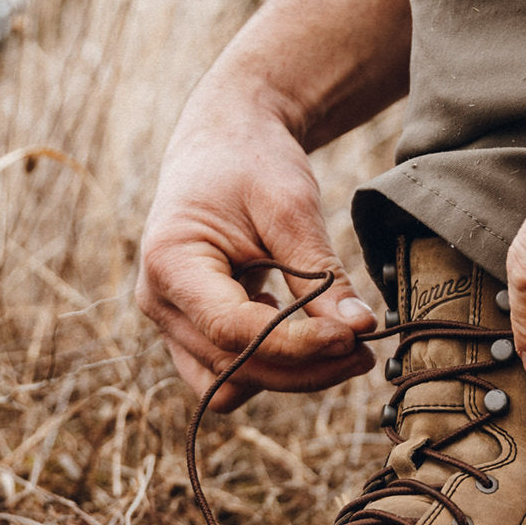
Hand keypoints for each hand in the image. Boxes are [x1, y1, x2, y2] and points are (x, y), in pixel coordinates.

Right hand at [137, 92, 376, 410]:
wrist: (224, 142)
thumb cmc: (252, 162)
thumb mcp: (291, 207)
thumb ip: (322, 274)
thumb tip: (361, 328)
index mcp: (169, 262)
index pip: (234, 330)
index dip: (297, 344)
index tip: (353, 337)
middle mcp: (160, 302)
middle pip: (234, 367)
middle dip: (305, 367)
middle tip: (365, 350)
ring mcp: (172, 322)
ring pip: (230, 383)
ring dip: (290, 375)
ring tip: (340, 342)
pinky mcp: (194, 331)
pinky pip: (229, 374)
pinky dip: (271, 367)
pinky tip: (301, 332)